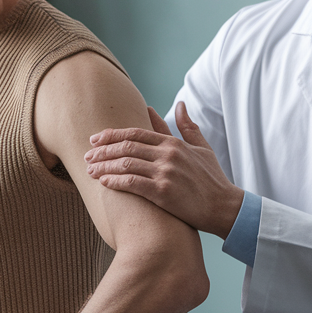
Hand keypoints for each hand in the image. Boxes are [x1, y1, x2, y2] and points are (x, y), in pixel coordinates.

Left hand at [86, 102, 243, 236]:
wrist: (224, 207)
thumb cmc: (212, 179)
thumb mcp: (202, 148)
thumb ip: (188, 126)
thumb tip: (181, 105)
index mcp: (174, 143)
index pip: (135, 133)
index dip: (112, 134)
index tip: (96, 139)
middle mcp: (167, 155)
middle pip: (126, 147)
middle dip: (103, 150)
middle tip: (87, 155)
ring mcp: (165, 173)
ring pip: (125, 163)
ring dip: (104, 166)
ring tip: (90, 170)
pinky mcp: (162, 192)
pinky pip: (131, 183)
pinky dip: (114, 181)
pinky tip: (104, 182)